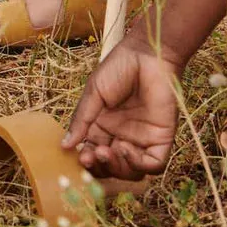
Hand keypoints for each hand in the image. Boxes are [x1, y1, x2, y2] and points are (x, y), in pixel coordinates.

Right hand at [62, 33, 179, 180]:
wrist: (146, 55)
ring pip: (131, 171)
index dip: (85, 160)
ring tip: (106, 151)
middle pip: (110, 167)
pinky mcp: (162, 139)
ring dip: (117, 168)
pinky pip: (153, 164)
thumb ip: (81, 120)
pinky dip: (137, 164)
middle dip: (99, 167)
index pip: (92, 153)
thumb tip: (65, 145)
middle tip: (90, 156)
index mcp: (103, 126)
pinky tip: (125, 148)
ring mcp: (142, 139)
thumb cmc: (118, 68)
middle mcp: (122, 136)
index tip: (77, 156)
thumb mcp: (93, 94)